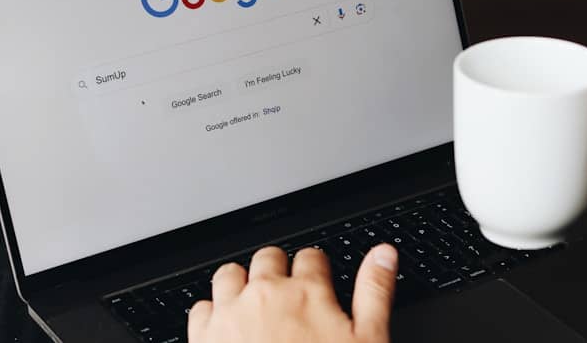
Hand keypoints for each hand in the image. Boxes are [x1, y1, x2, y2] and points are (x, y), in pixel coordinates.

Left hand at [188, 243, 397, 342]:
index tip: (317, 280)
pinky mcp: (203, 336)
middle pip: (268, 257)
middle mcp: (265, 294)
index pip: (311, 256)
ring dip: (242, 285)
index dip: (317, 269)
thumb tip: (384, 254)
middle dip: (278, 270)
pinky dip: (213, 314)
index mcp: (306, 293)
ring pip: (230, 274)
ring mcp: (231, 312)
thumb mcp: (368, 341)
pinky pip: (201, 307)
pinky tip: (227, 331)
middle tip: (287, 295)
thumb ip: (374, 291)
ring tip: (254, 307)